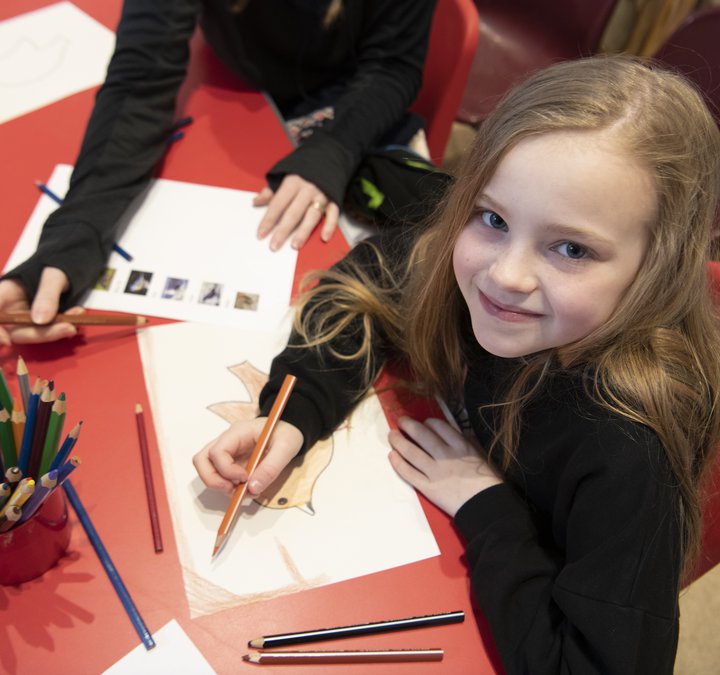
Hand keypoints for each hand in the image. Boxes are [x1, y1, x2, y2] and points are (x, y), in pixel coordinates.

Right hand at [0, 267, 82, 344]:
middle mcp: (10, 309)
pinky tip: (78, 313)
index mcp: (3, 294)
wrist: (68, 262)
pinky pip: (50, 330)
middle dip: (42, 334)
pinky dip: (64, 326)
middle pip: (16, 331)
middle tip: (68, 327)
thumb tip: (40, 320)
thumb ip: (46, 295)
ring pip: (35, 334)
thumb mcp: (53, 274)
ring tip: (78, 315)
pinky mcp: (41, 323)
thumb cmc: (54, 263)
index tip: (7, 341)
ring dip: (57, 330)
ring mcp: (25, 318)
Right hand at [193, 417, 303, 496]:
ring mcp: (227, 452)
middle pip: (202, 460)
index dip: (226, 470)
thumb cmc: (286, 433)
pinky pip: (219, 476)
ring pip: (207, 470)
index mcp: (238, 432)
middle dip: (213, 480)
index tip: (245, 479)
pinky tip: (248, 488)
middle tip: (234, 490)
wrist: (289, 429)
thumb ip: (271, 467)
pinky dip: (229, 487)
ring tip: (246, 490)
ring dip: (221, 486)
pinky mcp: (230, 462)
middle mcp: (227, 441)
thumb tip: (253, 488)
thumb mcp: (285, 448)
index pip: (217, 451)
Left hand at [254, 174, 339, 250]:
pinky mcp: (334, 199)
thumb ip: (270, 190)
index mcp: (292, 182)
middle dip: (283, 231)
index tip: (261, 234)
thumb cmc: (303, 170)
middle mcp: (307, 189)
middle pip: (293, 213)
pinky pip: (333, 214)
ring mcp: (322, 195)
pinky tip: (324, 237)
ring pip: (312, 216)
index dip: (268, 220)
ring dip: (303, 232)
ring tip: (295, 245)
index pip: (277, 204)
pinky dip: (329, 226)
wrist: (329, 156)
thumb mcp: (284, 175)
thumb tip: (256, 201)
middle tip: (274, 246)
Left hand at [388, 416, 502, 516]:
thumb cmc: (490, 482)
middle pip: (422, 435)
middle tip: (401, 421)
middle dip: (409, 425)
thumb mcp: (482, 456)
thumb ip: (469, 443)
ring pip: (412, 452)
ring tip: (391, 435)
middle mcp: (445, 456)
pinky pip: (410, 474)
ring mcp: (435, 472)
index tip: (424, 422)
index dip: (429, 422)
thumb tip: (459, 434)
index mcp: (461, 446)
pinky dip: (399, 463)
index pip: (440, 427)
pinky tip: (392, 455)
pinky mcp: (429, 488)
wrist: (488, 507)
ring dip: (399, 441)